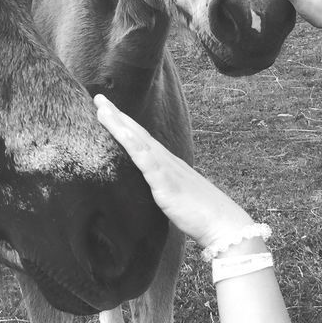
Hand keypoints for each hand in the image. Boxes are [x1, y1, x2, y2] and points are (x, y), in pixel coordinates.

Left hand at [93, 94, 254, 248]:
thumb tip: (151, 195)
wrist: (223, 224)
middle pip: (137, 133)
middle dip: (116, 115)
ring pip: (138, 139)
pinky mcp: (165, 181)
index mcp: (167, 165)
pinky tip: (119, 132)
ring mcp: (166, 168)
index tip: (108, 112)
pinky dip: (132, 143)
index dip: (124, 125)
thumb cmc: (201, 215)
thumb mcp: (176, 199)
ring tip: (101, 107)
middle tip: (98, 98)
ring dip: (118, 122)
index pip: (141, 141)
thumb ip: (163, 191)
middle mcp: (166, 160)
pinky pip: (146, 159)